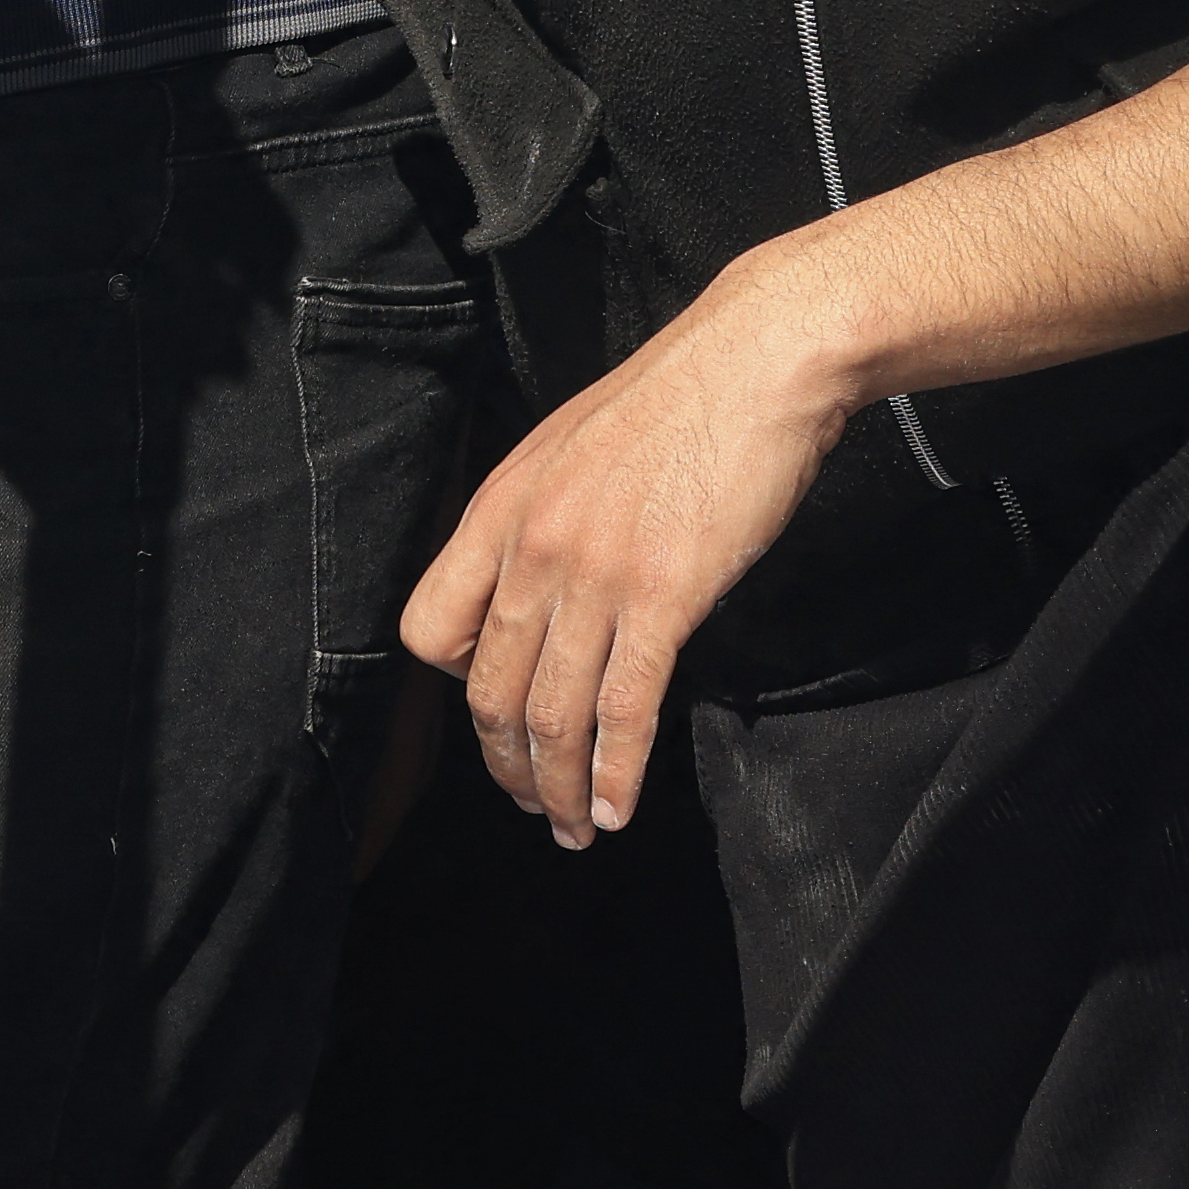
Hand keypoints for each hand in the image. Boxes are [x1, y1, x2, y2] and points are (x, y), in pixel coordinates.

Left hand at [403, 271, 864, 847]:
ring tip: (576, 828)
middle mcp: (532, 547)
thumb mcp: (572, 449)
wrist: (759, 360)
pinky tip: (619, 807)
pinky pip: (625, 708)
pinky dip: (618, 771)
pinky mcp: (664, 595)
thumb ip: (545, 522)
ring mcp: (595, 573)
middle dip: (508, 766)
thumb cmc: (680, 401)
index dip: (455, 689)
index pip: (429, 629)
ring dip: (562, 788)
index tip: (493, 719)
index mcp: (500, 509)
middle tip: (535, 805)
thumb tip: (550, 593)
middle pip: (488, 691)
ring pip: (553, 714)